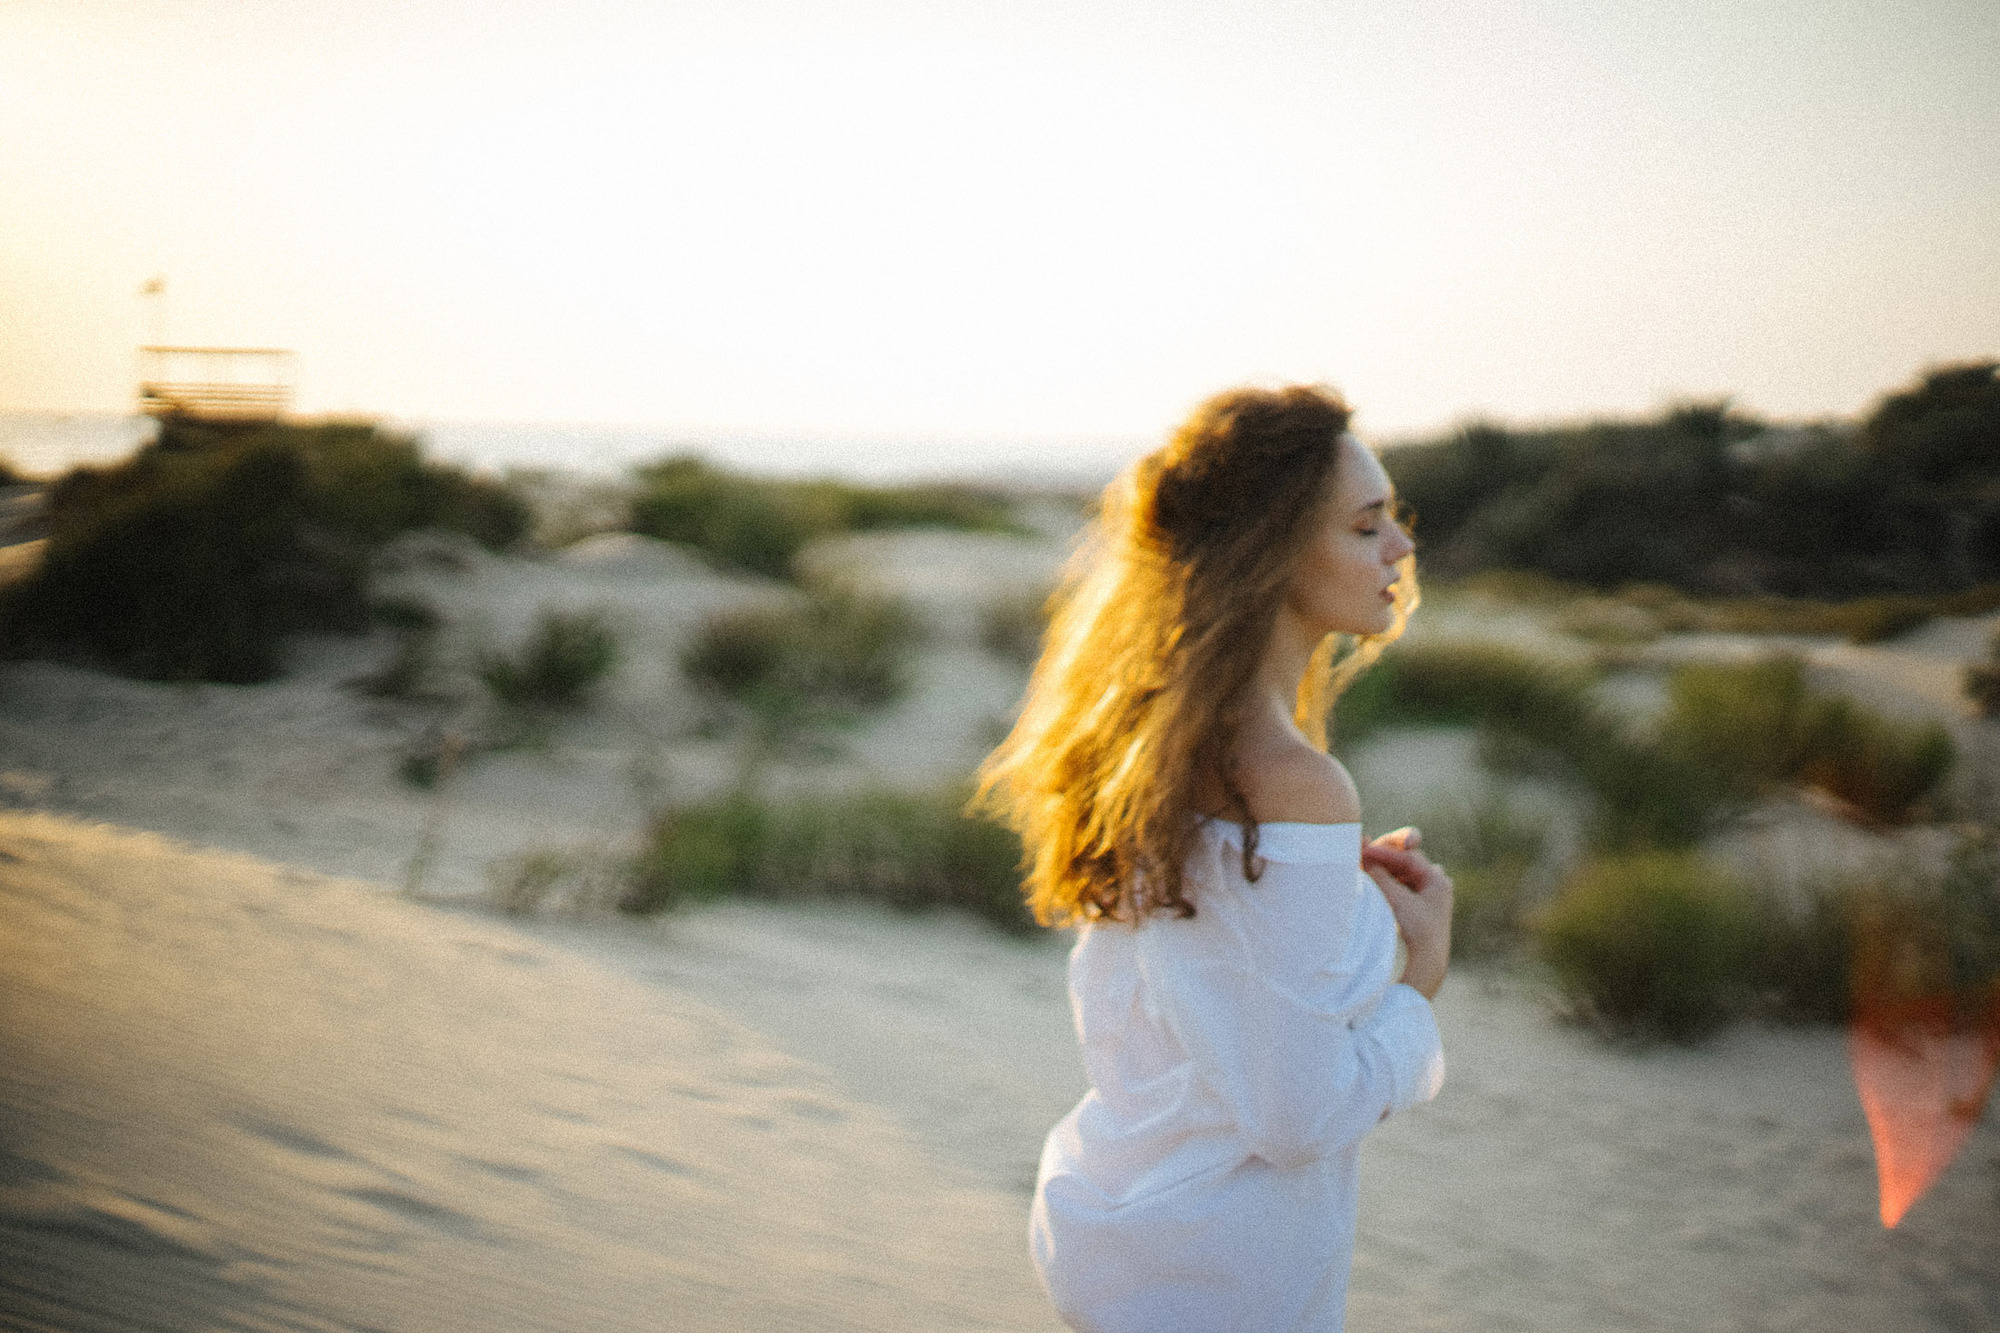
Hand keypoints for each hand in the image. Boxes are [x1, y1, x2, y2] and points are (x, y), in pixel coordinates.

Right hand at [1362, 831, 1452, 1000]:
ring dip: (1387, 870)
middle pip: (1408, 862)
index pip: (1408, 857)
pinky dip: (1390, 883)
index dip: (1384, 852)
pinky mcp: (1419, 911)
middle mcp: (1436, 886)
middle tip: (1365, 856)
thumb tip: (1363, 851)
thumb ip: (1379, 873)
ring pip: (1404, 874)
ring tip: (1369, 869)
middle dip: (1387, 858)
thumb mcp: (1396, 898)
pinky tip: (1377, 884)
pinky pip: (1402, 887)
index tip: (1363, 850)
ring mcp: (1429, 898)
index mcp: (1437, 881)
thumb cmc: (1415, 930)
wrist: (1425, 965)